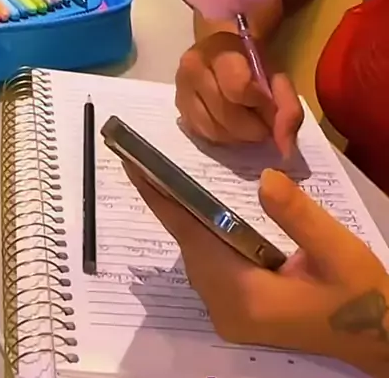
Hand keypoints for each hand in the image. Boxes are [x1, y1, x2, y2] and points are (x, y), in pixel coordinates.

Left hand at [128, 166, 388, 375]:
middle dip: (169, 204)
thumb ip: (299, 215)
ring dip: (185, 220)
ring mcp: (231, 317)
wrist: (378, 336)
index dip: (161, 200)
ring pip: (197, 257)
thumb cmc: (357, 292)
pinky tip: (204, 214)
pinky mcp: (240, 315)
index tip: (133, 167)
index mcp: (247, 296)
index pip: (191, 237)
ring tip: (168, 180)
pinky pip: (210, 267)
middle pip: (189, 247)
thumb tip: (265, 178)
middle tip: (147, 162)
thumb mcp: (336, 249)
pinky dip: (203, 237)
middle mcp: (228, 310)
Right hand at [175, 31, 302, 156]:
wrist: (223, 53)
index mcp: (219, 51)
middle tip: (263, 119)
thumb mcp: (276, 75)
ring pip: (215, 131)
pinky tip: (232, 124)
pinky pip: (205, 136)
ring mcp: (181, 91)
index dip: (260, 104)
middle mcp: (192, 68)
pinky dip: (225, 137)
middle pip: (227, 115)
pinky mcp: (179, 111)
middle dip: (253, 126)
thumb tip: (285, 147)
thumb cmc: (251, 62)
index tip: (269, 103)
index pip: (239, 89)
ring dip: (239, 135)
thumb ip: (287, 107)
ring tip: (248, 119)